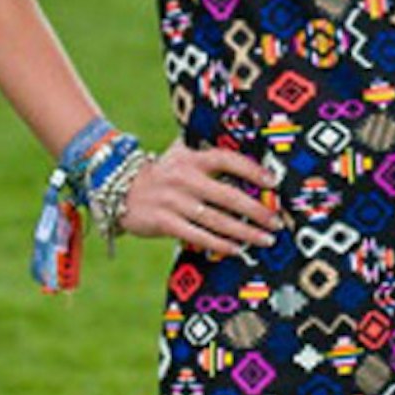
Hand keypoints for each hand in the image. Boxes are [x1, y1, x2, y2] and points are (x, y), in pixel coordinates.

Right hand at [120, 142, 283, 255]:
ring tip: (265, 239)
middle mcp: (184, 178)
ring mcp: (173, 201)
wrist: (118, 189)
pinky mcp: (163, 222)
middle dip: (256, 210)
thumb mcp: (180, 154)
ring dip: (244, 232)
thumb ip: (206, 150)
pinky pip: (198, 236)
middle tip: (276, 221)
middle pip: (228, 195)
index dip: (251, 170)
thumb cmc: (162, 173)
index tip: (273, 183)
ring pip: (216, 220)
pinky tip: (237, 250)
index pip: (227, 160)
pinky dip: (219, 244)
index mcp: (191, 158)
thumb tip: (245, 144)